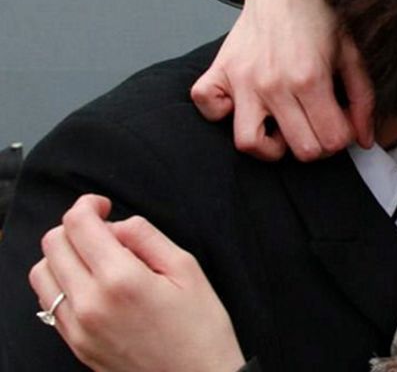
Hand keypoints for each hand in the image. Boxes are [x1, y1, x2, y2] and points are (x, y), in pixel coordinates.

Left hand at [29, 195, 244, 371]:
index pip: (78, 225)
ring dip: (63, 255)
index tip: (103, 206)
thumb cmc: (200, 326)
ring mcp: (77, 328)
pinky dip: (62, 283)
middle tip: (102, 228)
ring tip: (94, 258)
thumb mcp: (186, 268)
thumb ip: (146, 236)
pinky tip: (92, 284)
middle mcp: (89, 303)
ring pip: (42, 273)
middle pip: (53, 245)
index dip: (88, 204)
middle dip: (74, 226)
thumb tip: (116, 225)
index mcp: (120, 279)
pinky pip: (50, 303)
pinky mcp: (74, 345)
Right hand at [191, 0, 375, 160]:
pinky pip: (207, 106)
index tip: (340, 123)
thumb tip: (364, 140)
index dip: (341, 138)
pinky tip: (245, 103)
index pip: (330, 141)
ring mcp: (243, 78)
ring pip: (248, 143)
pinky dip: (222, 112)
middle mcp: (273, 83)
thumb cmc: (320, 14)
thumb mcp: (352, 55)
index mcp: (310, 79)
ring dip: (269, 144)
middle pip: (299, 149)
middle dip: (316, 143)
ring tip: (282, 125)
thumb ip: (363, 100)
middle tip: (317, 123)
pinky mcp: (220, 69)